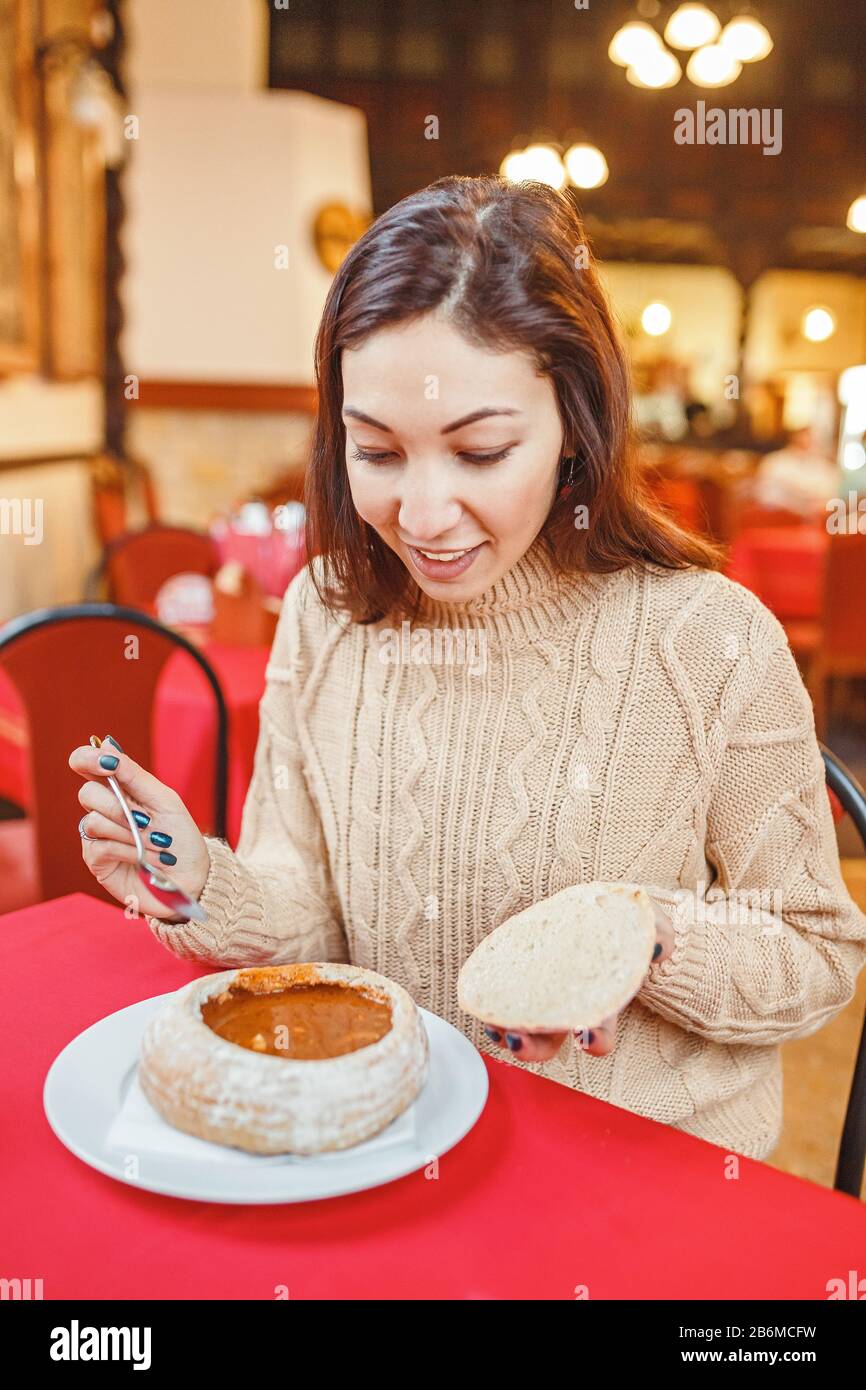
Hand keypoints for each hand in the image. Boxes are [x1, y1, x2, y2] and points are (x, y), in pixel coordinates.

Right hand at [68, 735, 209, 919]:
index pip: (86, 764)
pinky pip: (100, 847)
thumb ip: (134, 775)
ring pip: (93, 821)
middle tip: (146, 821)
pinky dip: (128, 850)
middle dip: (120, 806)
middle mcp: (103, 809)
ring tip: (156, 843)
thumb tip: (106, 745)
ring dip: (130, 832)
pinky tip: (145, 857)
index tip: (106, 764)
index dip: (87, 758)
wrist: (191, 877)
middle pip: (87, 794)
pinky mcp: (97, 862)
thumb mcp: (164, 800)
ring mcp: (97, 836)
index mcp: (119, 788)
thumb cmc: (180, 836)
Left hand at [482, 901, 675, 1061]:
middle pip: (549, 1043)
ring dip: (504, 1032)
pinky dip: (489, 1005)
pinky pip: (498, 1002)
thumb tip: (660, 951)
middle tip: (520, 1041)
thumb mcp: (640, 919)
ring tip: (494, 1024)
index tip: (587, 1035)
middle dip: (533, 1049)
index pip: (599, 1033)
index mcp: (597, 1000)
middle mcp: (565, 1007)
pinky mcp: (515, 978)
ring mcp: (539, 997)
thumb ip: (657, 930)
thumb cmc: (616, 921)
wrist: (589, 907)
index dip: (595, 1040)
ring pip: (519, 1029)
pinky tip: (481, 998)